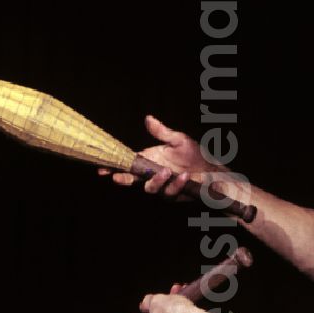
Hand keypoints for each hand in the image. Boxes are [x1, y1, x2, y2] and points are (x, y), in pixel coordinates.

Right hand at [98, 115, 215, 198]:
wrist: (210, 170)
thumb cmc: (193, 153)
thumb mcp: (177, 139)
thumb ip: (161, 132)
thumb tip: (148, 118)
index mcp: (150, 159)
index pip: (129, 164)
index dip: (116, 167)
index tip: (102, 168)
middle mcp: (153, 173)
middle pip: (134, 179)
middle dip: (124, 179)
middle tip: (117, 177)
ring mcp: (162, 186)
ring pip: (151, 188)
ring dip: (157, 180)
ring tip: (167, 171)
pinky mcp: (174, 195)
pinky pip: (170, 192)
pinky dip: (176, 184)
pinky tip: (184, 176)